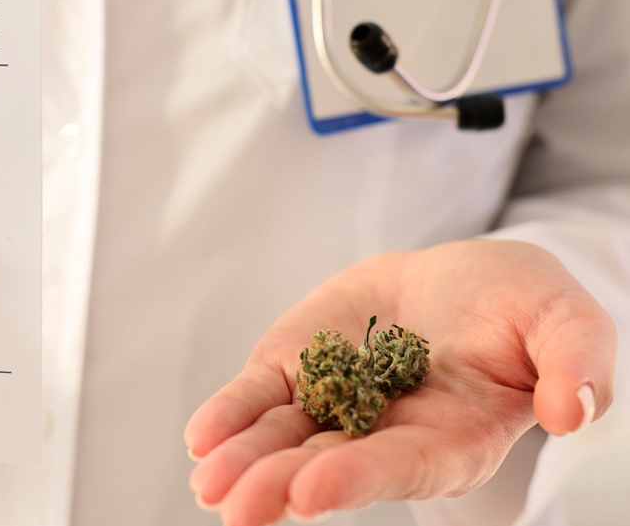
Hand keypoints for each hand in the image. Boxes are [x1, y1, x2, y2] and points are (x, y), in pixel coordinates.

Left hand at [183, 240, 615, 525]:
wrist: (461, 275)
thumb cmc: (521, 307)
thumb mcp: (566, 323)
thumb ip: (575, 364)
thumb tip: (573, 411)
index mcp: (451, 439)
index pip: (400, 466)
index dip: (357, 479)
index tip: (311, 493)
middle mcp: (385, 434)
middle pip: (328, 465)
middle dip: (280, 486)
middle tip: (238, 509)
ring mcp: (335, 404)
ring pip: (282, 438)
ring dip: (243, 462)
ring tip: (208, 485)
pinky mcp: (300, 368)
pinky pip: (259, 396)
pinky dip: (230, 416)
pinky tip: (202, 438)